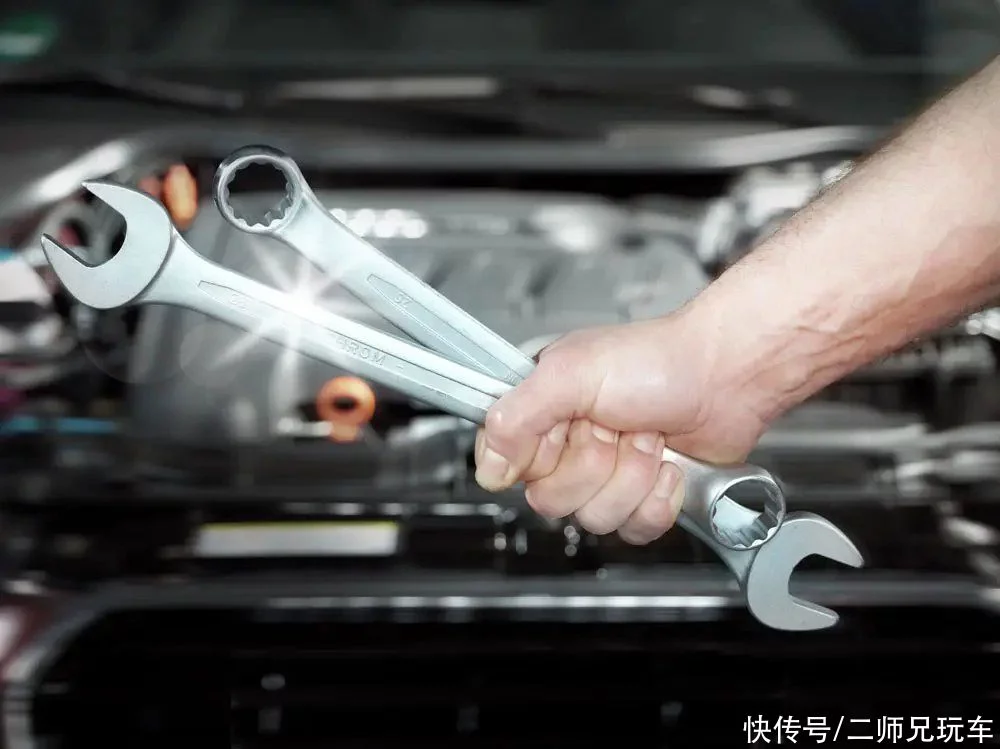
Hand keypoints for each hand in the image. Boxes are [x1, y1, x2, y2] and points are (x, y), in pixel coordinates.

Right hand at [473, 311, 770, 544]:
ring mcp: (605, 472)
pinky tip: (667, 465)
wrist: (728, 375)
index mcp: (541, 408)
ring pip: (594, 518)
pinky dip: (658, 499)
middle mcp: (568, 442)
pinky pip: (632, 529)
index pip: (505, 463)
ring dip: (632, 478)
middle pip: (550, 499)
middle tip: (617, 427)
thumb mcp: (571, 374)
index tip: (565, 433)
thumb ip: (516, 417)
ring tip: (648, 438)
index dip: (538, 457)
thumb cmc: (660, 360)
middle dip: (596, 465)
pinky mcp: (640, 495)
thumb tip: (488, 468)